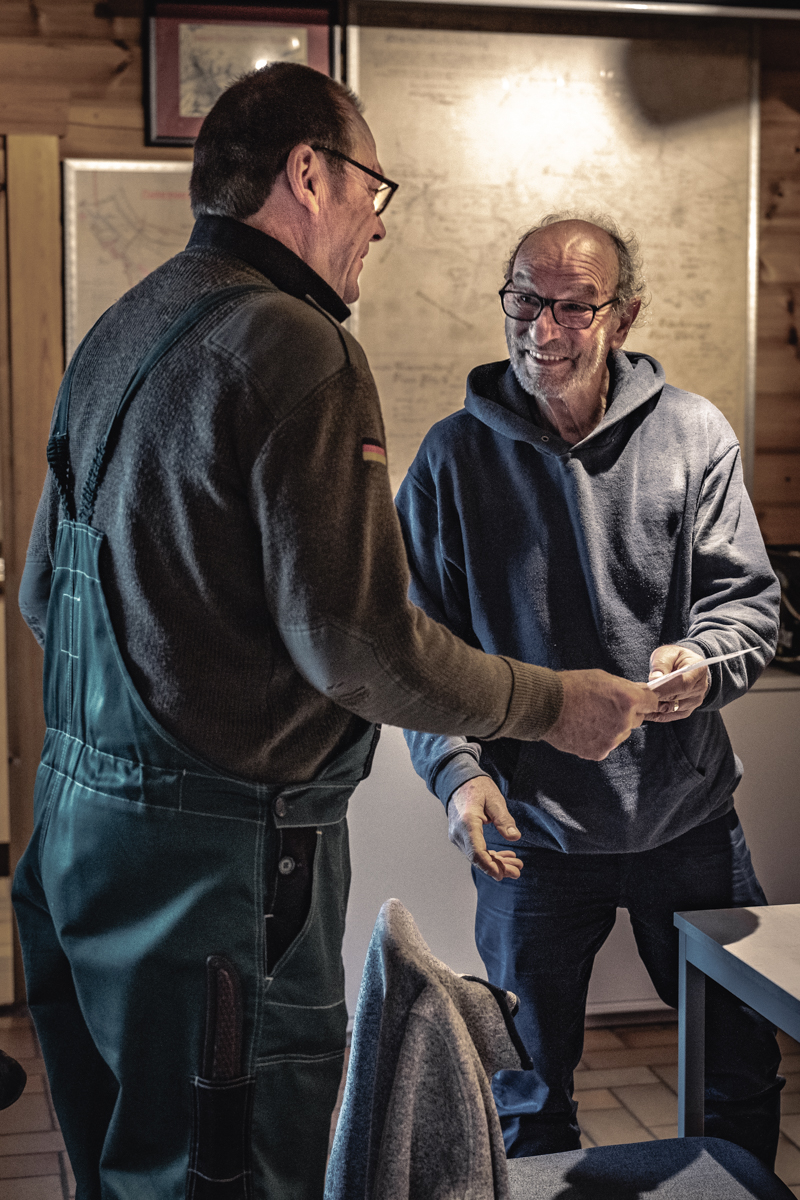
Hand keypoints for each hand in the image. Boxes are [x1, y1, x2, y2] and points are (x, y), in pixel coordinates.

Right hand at [447, 777, 522, 880]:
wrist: (458, 781)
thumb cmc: (477, 787)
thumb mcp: (495, 800)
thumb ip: (504, 819)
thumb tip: (515, 837)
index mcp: (467, 822)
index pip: (476, 851)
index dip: (489, 866)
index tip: (501, 875)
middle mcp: (459, 832)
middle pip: (477, 857)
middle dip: (497, 867)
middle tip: (517, 872)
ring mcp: (458, 835)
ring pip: (477, 856)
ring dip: (496, 862)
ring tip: (515, 866)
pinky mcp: (462, 836)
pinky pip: (475, 850)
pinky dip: (489, 855)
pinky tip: (505, 856)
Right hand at [543, 669, 660, 760]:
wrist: (545, 705)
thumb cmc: (571, 686)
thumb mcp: (603, 678)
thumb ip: (625, 688)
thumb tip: (641, 692)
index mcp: (628, 699)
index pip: (651, 703)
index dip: (644, 700)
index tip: (638, 701)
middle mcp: (624, 721)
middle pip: (636, 720)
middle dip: (626, 714)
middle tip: (604, 707)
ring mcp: (612, 739)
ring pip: (621, 734)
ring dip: (612, 728)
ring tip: (588, 718)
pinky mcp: (599, 752)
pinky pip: (606, 745)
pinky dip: (597, 739)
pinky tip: (582, 728)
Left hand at [646, 645, 709, 722]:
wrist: (681, 666)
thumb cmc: (673, 657)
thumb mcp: (666, 653)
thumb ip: (661, 664)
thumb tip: (655, 679)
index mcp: (698, 670)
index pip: (684, 683)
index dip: (666, 688)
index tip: (649, 689)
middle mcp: (700, 688)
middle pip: (676, 697)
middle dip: (657, 697)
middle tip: (639, 696)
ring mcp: (694, 701)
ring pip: (672, 708)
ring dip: (655, 707)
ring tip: (639, 702)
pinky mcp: (686, 710)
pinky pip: (670, 716)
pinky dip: (656, 715)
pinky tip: (644, 712)